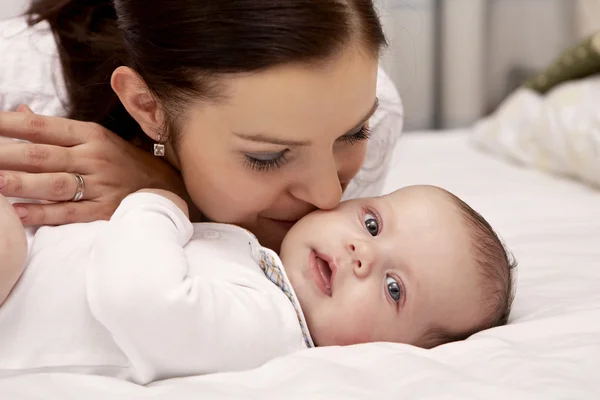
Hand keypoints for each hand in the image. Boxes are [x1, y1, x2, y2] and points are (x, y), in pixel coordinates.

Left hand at [0, 106, 185, 224]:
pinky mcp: (105, 211)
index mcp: (91, 135)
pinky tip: (20, 212)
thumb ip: (56, 128)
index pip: (43, 127)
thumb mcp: (96, 137)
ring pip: (54, 184)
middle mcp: (95, 158)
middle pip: (43, 155)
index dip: (10, 125)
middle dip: (7, 154)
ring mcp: (101, 186)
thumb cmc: (125, 162)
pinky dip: (44, 213)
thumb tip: (20, 111)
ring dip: (21, 183)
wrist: (167, 188)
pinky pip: (70, 213)